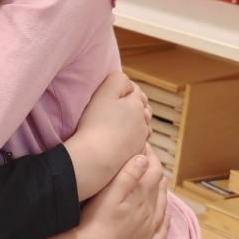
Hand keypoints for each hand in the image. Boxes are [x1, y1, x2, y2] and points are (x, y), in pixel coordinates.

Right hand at [62, 70, 151, 200]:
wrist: (95, 158)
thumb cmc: (96, 124)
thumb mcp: (104, 93)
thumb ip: (118, 80)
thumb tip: (126, 82)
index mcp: (136, 103)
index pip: (135, 89)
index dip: (124, 89)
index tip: (111, 93)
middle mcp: (143, 120)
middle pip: (142, 107)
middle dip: (134, 105)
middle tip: (117, 106)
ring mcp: (141, 138)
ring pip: (142, 125)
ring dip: (135, 122)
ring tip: (121, 123)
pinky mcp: (136, 153)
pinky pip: (138, 141)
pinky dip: (133, 138)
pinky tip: (121, 139)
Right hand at [75, 148, 169, 238]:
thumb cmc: (96, 218)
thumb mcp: (109, 192)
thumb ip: (128, 174)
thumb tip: (144, 158)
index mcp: (141, 196)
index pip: (153, 170)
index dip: (150, 156)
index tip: (144, 145)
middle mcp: (151, 211)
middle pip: (159, 187)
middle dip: (156, 171)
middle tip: (149, 161)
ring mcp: (150, 229)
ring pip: (163, 206)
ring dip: (162, 192)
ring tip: (160, 182)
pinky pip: (163, 231)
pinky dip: (166, 220)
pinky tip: (165, 216)